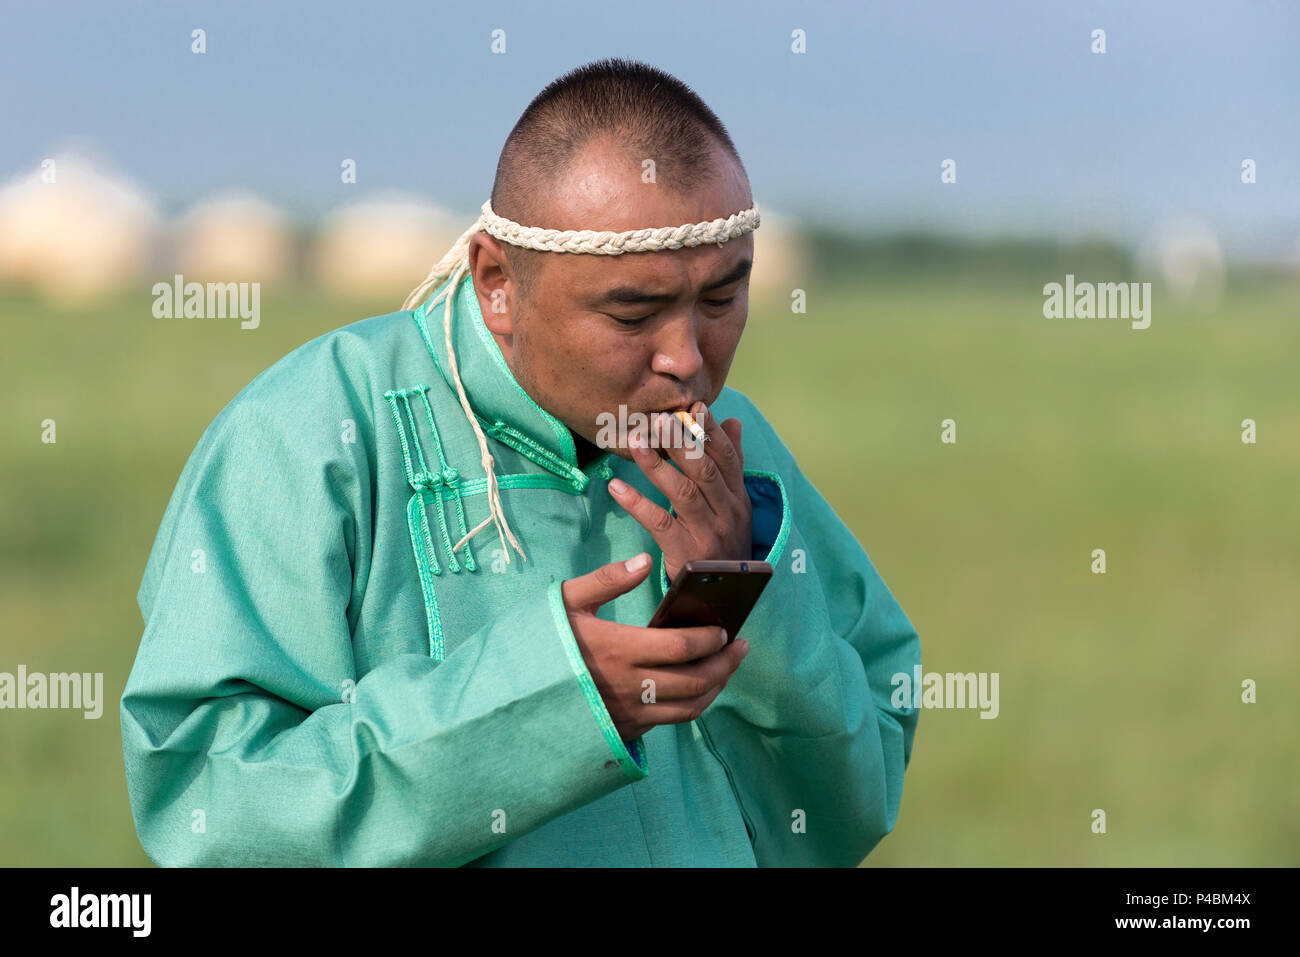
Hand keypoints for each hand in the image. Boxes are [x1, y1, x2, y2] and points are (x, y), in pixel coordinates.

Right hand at [561, 553, 749, 740]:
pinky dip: (693, 704)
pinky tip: (698, 687)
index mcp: (618, 650)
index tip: (725, 629)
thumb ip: (607, 580)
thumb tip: (644, 561)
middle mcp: (630, 686)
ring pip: (690, 707)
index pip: (682, 648)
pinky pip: (670, 721)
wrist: (517, 694)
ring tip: (727, 667)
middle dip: (727, 663)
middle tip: (741, 647)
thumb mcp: (567, 602)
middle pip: (696, 681)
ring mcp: (629, 713)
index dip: (712, 639)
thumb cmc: (545, 641)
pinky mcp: (626, 729)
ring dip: (717, 687)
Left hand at [607, 401, 750, 584]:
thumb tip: (732, 420)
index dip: (711, 431)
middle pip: (704, 471)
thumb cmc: (723, 542)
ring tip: (635, 443)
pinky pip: (659, 523)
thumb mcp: (734, 505)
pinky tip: (616, 487)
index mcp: (739, 497)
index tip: (693, 406)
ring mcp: (708, 534)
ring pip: (683, 493)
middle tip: (658, 419)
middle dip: (681, 442)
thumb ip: (731, 463)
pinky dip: (637, 503)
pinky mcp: (686, 554)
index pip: (728, 457)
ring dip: (657, 466)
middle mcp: (728, 513)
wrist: (724, 599)